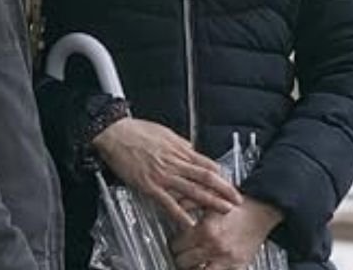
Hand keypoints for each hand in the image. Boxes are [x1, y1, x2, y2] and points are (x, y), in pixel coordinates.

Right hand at [91, 118, 241, 226]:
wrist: (116, 133)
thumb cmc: (138, 131)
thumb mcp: (166, 133)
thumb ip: (181, 144)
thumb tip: (192, 149)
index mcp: (180, 149)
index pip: (207, 164)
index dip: (221, 176)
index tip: (230, 184)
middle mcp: (175, 163)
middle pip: (206, 178)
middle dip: (223, 190)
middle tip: (236, 199)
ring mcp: (163, 175)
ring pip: (192, 190)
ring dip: (210, 201)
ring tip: (223, 210)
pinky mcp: (149, 185)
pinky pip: (168, 202)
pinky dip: (180, 213)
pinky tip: (189, 222)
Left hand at [171, 196, 283, 269]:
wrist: (262, 211)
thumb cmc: (237, 206)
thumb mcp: (212, 198)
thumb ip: (190, 202)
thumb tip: (173, 205)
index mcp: (206, 229)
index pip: (176, 245)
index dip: (175, 243)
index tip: (178, 242)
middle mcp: (214, 247)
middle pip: (182, 261)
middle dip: (181, 255)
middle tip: (184, 251)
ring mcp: (226, 260)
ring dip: (192, 267)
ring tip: (194, 261)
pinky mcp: (236, 267)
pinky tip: (207, 264)